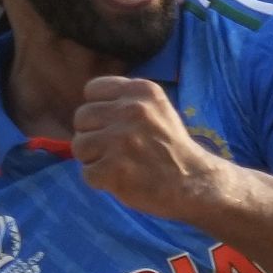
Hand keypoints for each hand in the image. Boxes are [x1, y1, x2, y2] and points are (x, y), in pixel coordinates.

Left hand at [72, 76, 226, 220]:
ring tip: (118, 164)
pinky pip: (87, 173)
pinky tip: (121, 180)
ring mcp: (120, 140)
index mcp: (141, 91)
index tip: (113, 124)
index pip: (92, 90)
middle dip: (93, 134)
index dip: (98, 110)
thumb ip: (124, 102)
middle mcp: (130, 110)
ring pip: (79, 145)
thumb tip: (85, 111)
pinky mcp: (114, 169)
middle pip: (81, 117)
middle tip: (116, 149)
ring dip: (93, 159)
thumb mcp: (156, 108)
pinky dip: (100, 181)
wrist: (193, 182)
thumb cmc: (171, 147)